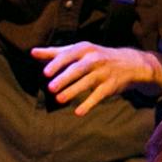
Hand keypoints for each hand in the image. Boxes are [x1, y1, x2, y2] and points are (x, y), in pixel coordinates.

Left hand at [31, 42, 161, 114]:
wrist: (128, 63)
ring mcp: (103, 73)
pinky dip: (89, 104)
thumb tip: (33, 52)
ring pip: (87, 82)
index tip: (46, 73)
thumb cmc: (95, 56)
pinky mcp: (110, 86)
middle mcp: (95, 59)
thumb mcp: (78, 51)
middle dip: (65, 78)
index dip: (57, 64)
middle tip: (50, 88)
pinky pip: (98, 96)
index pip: (69, 55)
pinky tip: (78, 112)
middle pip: (78, 69)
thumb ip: (55, 53)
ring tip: (59, 99)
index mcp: (84, 49)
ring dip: (73, 91)